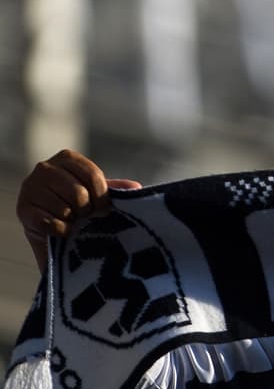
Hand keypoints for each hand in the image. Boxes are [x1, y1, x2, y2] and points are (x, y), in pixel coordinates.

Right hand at [15, 149, 141, 268]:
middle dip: (87, 210)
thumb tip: (136, 187)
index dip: (102, 196)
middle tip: (86, 215)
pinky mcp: (23, 209)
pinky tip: (62, 229)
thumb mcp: (96, 193)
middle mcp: (45, 168)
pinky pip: (50, 223)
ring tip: (72, 220)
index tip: (102, 207)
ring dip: (73, 220)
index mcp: (67, 158)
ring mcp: (30, 187)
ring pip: (64, 209)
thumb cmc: (79, 205)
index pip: (92, 175)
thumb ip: (114, 188)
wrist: (52, 228)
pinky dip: (61, 230)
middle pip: (79, 193)